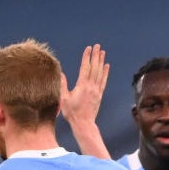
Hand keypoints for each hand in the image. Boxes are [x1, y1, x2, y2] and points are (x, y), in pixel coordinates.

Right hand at [60, 44, 111, 158]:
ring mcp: (97, 90)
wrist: (84, 124)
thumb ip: (63, 85)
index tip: (88, 48)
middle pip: (94, 68)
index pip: (85, 68)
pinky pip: (103, 81)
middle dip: (95, 56)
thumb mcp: (64, 98)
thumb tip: (61, 73)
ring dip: (101, 62)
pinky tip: (107, 66)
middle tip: (97, 46)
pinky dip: (105, 73)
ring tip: (103, 52)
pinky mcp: (99, 95)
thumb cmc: (72, 112)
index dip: (86, 57)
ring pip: (100, 73)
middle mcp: (91, 87)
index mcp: (82, 86)